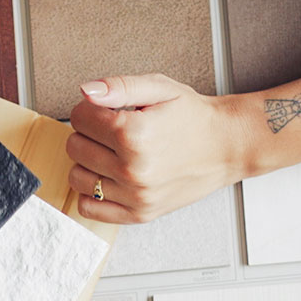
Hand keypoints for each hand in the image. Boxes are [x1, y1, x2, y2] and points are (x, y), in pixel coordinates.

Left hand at [66, 74, 256, 223]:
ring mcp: (135, 196)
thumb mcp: (160, 88)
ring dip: (88, 163)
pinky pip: (90, 209)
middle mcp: (133, 169)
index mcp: (134, 134)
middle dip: (88, 134)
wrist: (226, 147)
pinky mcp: (139, 214)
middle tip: (112, 131)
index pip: (79, 117)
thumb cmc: (194, 118)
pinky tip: (108, 178)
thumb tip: (86, 91)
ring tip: (112, 154)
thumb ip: (120, 86)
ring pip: (77, 178)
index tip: (108, 111)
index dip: (91, 109)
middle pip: (74, 147)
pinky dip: (91, 193)